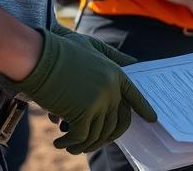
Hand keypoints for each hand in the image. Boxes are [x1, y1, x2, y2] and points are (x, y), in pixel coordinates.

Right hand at [7, 28, 156, 154]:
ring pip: (98, 133)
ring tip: (69, 145)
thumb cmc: (60, 49)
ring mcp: (99, 101)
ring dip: (83, 144)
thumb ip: (109, 57)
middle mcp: (112, 89)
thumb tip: (128, 65)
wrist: (40, 55)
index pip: (135, 95)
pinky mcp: (83, 112)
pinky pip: (81, 137)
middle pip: (117, 122)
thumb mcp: (91, 47)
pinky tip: (59, 142)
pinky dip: (69, 143)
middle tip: (91, 143)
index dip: (143, 108)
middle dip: (107, 137)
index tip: (153, 119)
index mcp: (115, 73)